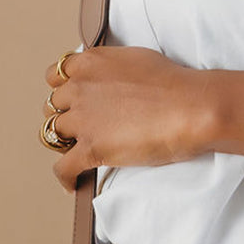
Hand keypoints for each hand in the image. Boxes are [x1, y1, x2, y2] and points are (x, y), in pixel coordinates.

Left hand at [44, 46, 217, 191]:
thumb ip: (112, 70)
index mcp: (90, 63)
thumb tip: (113, 81)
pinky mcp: (92, 149)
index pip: (55, 76)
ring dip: (64, 144)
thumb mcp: (134, 59)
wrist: (190, 108)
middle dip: (66, 117)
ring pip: (53, 134)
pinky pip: (63, 168)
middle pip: (53, 106)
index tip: (72, 101)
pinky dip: (65, 178)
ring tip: (79, 153)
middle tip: (82, 129)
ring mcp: (83, 120)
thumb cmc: (174, 85)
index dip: (63, 90)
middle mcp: (80, 88)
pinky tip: (72, 183)